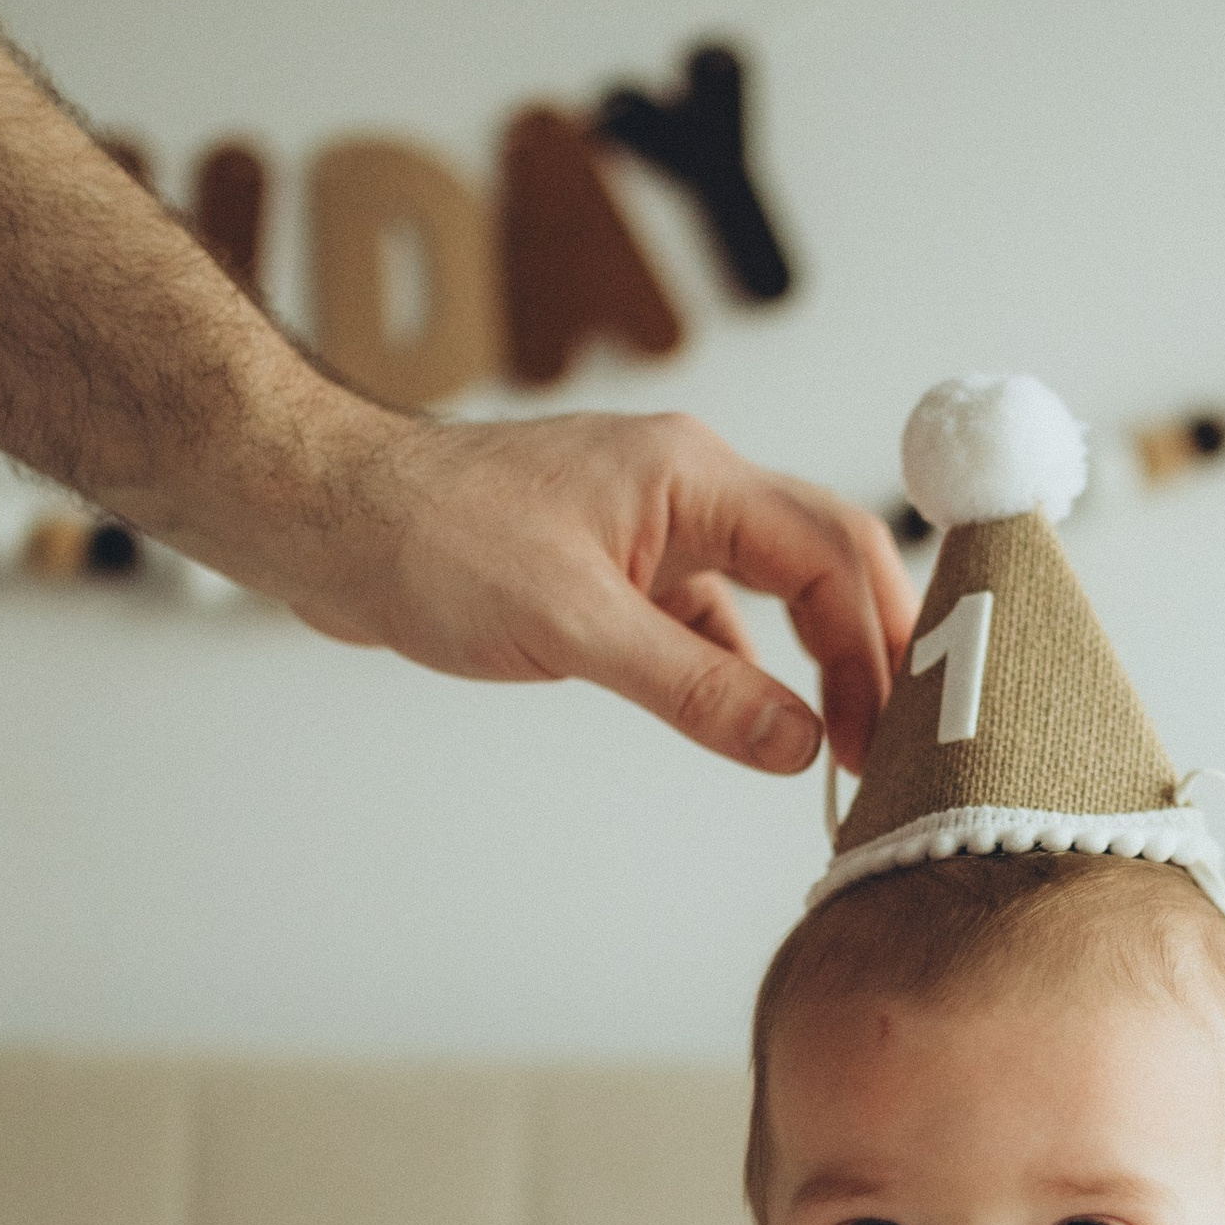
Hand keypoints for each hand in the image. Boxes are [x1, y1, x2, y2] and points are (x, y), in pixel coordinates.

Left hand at [253, 405, 914, 774]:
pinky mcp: (618, 569)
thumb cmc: (432, 543)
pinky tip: (756, 727)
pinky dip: (743, 672)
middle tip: (893, 743)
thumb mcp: (575, 628)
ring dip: (813, 664)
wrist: (331, 520)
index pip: (830, 552)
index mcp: (693, 477)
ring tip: (841, 747)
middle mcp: (688, 490)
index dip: (873, 646)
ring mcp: (654, 527)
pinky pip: (712, 620)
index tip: (882, 733)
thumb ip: (696, 689)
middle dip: (869, 651)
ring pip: (772, 593)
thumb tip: (796, 744)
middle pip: (823, 562)